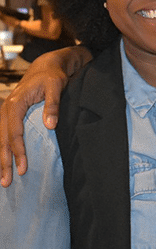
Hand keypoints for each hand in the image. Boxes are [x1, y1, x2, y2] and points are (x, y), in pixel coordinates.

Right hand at [0, 45, 91, 186]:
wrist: (46, 66)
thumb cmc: (52, 76)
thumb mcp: (56, 86)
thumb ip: (53, 105)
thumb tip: (50, 125)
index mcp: (16, 103)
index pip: (15, 132)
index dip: (18, 151)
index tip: (23, 168)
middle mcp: (6, 109)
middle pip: (3, 140)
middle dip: (4, 162)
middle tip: (8, 182)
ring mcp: (6, 113)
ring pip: (0, 140)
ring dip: (1, 160)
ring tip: (4, 180)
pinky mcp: (10, 116)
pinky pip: (3, 136)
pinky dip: (2, 150)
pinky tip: (3, 164)